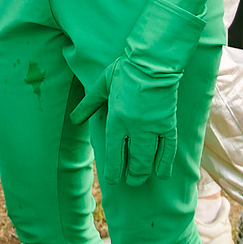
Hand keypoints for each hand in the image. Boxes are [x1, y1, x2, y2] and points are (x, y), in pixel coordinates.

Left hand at [85, 53, 183, 187]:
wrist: (153, 62)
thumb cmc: (125, 71)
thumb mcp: (101, 85)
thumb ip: (88, 104)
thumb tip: (74, 119)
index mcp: (116, 120)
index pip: (114, 155)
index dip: (113, 172)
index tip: (113, 181)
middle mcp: (134, 128)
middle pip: (133, 162)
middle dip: (131, 176)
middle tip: (130, 181)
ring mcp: (153, 128)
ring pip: (148, 160)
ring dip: (144, 173)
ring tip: (140, 179)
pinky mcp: (168, 124)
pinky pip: (167, 149)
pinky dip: (164, 163)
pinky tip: (162, 173)